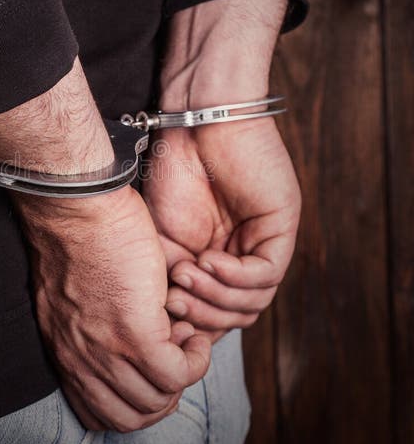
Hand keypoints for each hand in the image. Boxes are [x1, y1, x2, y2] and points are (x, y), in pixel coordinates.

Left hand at [14, 185, 211, 431]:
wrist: (75, 209)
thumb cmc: (79, 238)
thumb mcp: (74, 298)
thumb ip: (92, 328)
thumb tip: (126, 340)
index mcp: (65, 354)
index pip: (98, 413)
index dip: (133, 399)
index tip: (149, 366)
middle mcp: (81, 362)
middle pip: (128, 419)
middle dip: (161, 398)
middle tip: (174, 357)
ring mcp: (108, 351)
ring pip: (156, 402)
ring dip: (181, 377)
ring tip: (187, 338)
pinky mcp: (136, 334)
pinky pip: (177, 374)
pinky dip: (194, 360)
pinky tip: (193, 332)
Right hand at [142, 116, 300, 341]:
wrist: (193, 121)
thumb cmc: (174, 170)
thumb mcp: (162, 239)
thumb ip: (171, 279)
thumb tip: (172, 322)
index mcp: (220, 259)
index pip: (217, 312)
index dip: (192, 322)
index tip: (163, 315)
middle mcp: (246, 254)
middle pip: (237, 314)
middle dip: (203, 315)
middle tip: (174, 302)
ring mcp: (266, 241)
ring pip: (253, 301)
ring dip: (215, 297)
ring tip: (185, 277)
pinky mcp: (282, 227)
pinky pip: (265, 274)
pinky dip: (233, 277)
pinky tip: (207, 261)